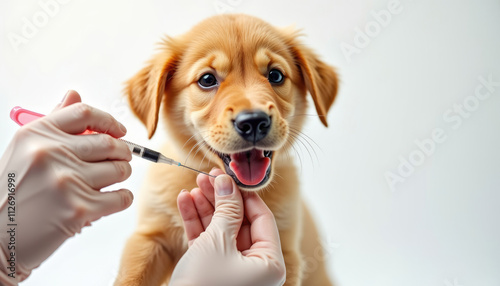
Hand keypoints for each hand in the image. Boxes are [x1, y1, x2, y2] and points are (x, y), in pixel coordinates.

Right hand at [0, 91, 133, 283]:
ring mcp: (66, 181)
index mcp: (36, 134)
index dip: (109, 121)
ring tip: (112, 181)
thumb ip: (53, 123)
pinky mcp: (79, 209)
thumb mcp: (24, 151)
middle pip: (109, 143)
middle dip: (122, 152)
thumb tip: (74, 94)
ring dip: (122, 175)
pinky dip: (123, 198)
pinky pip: (121, 198)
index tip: (119, 131)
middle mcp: (50, 153)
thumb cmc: (13, 195)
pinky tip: (112, 200)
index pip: (84, 113)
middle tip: (121, 159)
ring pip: (119, 170)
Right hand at [171, 169, 285, 285]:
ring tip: (192, 186)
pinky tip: (185, 201)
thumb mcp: (218, 242)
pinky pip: (208, 243)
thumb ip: (226, 210)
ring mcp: (233, 272)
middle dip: (221, 199)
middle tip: (206, 176)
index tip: (229, 176)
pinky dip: (196, 223)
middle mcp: (255, 269)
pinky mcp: (212, 273)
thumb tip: (227, 182)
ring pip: (222, 230)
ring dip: (206, 207)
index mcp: (270, 264)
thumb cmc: (203, 285)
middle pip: (240, 222)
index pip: (262, 219)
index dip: (244, 195)